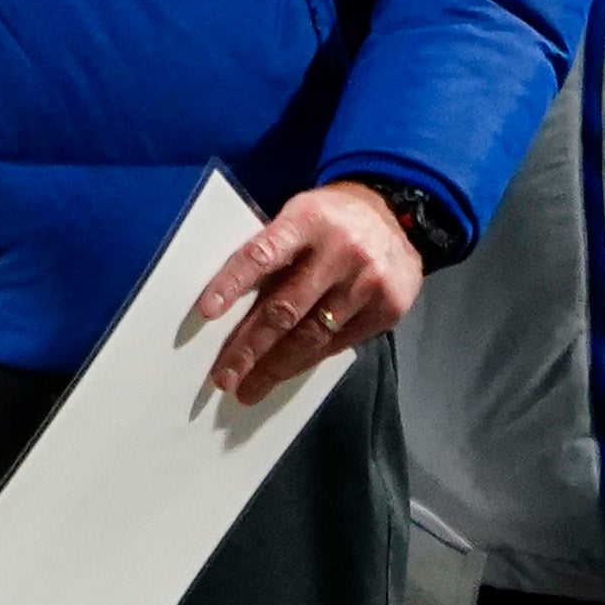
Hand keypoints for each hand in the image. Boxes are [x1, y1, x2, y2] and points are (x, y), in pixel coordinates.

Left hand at [192, 181, 421, 406]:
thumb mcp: (299, 218)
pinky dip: (307, 361)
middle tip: (224, 376)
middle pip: (285, 308)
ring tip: (248, 388)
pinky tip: (285, 373)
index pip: (263, 253)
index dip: (233, 282)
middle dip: (249, 347)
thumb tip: (230, 307)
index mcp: (308, 220)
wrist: (398, 217)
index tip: (207, 312)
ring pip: (312, 335)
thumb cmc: (330, 221)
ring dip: (275, 367)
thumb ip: (272, 252)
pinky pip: (338, 344)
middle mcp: (340, 250)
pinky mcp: (387, 308)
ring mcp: (367, 282)